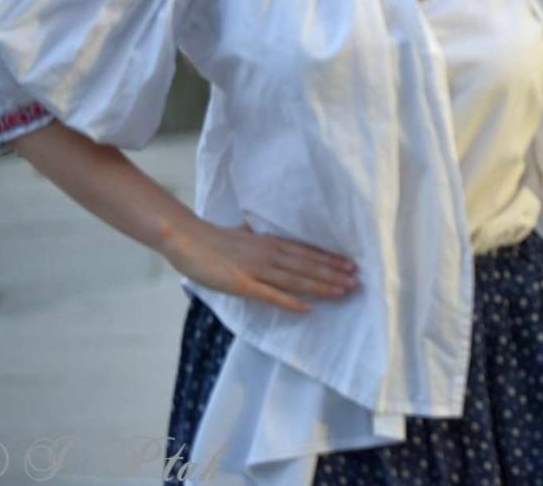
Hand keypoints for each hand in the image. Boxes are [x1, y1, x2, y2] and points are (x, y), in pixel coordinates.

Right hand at [158, 217, 358, 312]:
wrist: (186, 238)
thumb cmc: (213, 237)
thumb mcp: (244, 233)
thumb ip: (260, 236)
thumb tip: (267, 233)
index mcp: (270, 242)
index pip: (307, 251)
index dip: (329, 259)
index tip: (351, 265)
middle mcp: (269, 253)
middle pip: (307, 265)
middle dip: (333, 273)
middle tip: (357, 281)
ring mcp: (256, 269)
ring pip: (296, 279)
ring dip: (321, 286)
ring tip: (343, 291)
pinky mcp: (241, 284)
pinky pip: (270, 295)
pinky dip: (290, 302)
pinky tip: (307, 309)